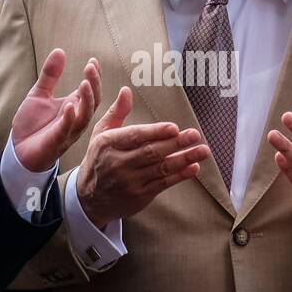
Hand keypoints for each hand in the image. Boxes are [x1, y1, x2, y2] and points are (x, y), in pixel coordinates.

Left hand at [10, 49, 100, 172]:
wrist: (18, 150)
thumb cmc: (33, 124)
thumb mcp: (39, 94)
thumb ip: (50, 75)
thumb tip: (60, 50)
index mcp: (73, 106)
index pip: (90, 90)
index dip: (94, 77)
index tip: (93, 61)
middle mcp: (75, 119)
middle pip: (93, 102)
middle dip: (95, 85)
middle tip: (91, 68)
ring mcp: (67, 131)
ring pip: (84, 116)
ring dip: (86, 100)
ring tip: (85, 83)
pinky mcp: (56, 142)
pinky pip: (66, 130)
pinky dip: (69, 119)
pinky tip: (69, 106)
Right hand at [75, 87, 210, 228]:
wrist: (89, 200)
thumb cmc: (98, 160)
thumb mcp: (100, 134)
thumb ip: (116, 112)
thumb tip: (126, 91)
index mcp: (108, 144)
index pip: (134, 137)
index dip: (155, 132)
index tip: (173, 128)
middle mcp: (118, 163)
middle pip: (151, 152)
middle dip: (175, 143)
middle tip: (194, 134)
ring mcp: (130, 182)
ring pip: (161, 168)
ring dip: (184, 159)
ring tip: (203, 150)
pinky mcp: (140, 196)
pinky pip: (163, 184)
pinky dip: (180, 176)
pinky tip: (194, 167)